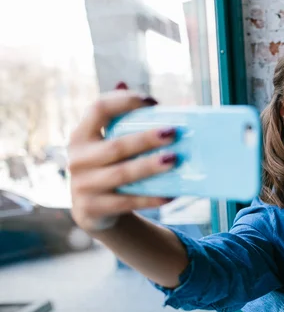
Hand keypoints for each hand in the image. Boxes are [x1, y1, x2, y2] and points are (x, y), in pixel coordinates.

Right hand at [68, 87, 175, 232]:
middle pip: (116, 146)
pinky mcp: (92, 208)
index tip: (153, 103)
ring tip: (173, 160)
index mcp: (82, 135)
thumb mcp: (110, 144)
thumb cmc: (109, 167)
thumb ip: (130, 123)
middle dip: (145, 139)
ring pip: (121, 174)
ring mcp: (82, 185)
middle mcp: (78, 159)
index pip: (99, 109)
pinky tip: (170, 194)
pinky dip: (150, 198)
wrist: (91, 210)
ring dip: (149, 167)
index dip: (125, 101)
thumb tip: (177, 104)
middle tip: (173, 133)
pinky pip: (127, 202)